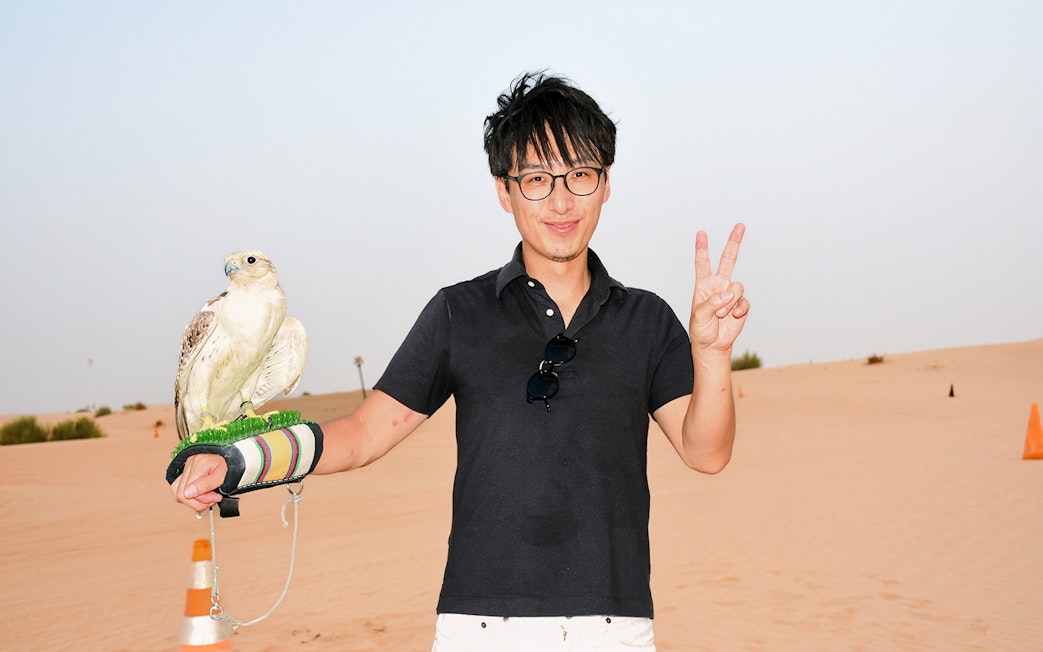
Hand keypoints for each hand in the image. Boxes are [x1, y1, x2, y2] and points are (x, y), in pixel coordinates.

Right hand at [170, 453, 227, 512]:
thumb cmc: (230, 463)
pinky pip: (180, 487)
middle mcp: (189, 465)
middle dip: (198, 502)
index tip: (216, 498)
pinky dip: (190, 495)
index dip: (202, 500)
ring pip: (178, 492)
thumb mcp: (222, 475)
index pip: (187, 492)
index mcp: (198, 464)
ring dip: (193, 500)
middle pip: (180, 494)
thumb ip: (206, 485)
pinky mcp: (188, 471)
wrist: (233, 454)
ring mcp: (187, 467)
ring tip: (208, 497)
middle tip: (213, 499)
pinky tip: (202, 494)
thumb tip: (187, 494)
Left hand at [690, 223, 748, 352]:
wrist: (713, 345)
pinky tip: (733, 316)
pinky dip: (739, 309)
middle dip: (734, 243)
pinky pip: (744, 302)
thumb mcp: (699, 316)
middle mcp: (718, 285)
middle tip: (740, 225)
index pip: (702, 263)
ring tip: (721, 314)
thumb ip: (712, 303)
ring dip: (729, 302)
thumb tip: (728, 294)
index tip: (701, 233)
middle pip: (728, 260)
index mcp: (704, 285)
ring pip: (737, 287)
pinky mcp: (741, 305)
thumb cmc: (701, 330)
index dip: (702, 248)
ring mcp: (731, 294)